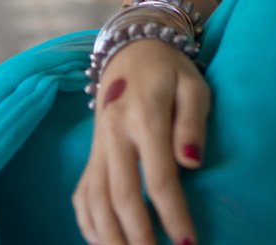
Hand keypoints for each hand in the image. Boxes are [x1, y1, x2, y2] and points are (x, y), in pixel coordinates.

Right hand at [73, 38, 208, 244]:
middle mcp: (115, 135)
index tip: (188, 243)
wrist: (131, 51)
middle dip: (138, 237)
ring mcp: (98, 147)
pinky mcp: (91, 155)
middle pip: (121, 196)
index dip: (173, 214)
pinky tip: (103, 243)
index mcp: (144, 117)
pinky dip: (89, 224)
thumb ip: (193, 122)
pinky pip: (82, 196)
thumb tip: (191, 163)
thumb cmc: (171, 72)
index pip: (158, 177)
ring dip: (109, 238)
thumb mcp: (193, 86)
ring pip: (96, 201)